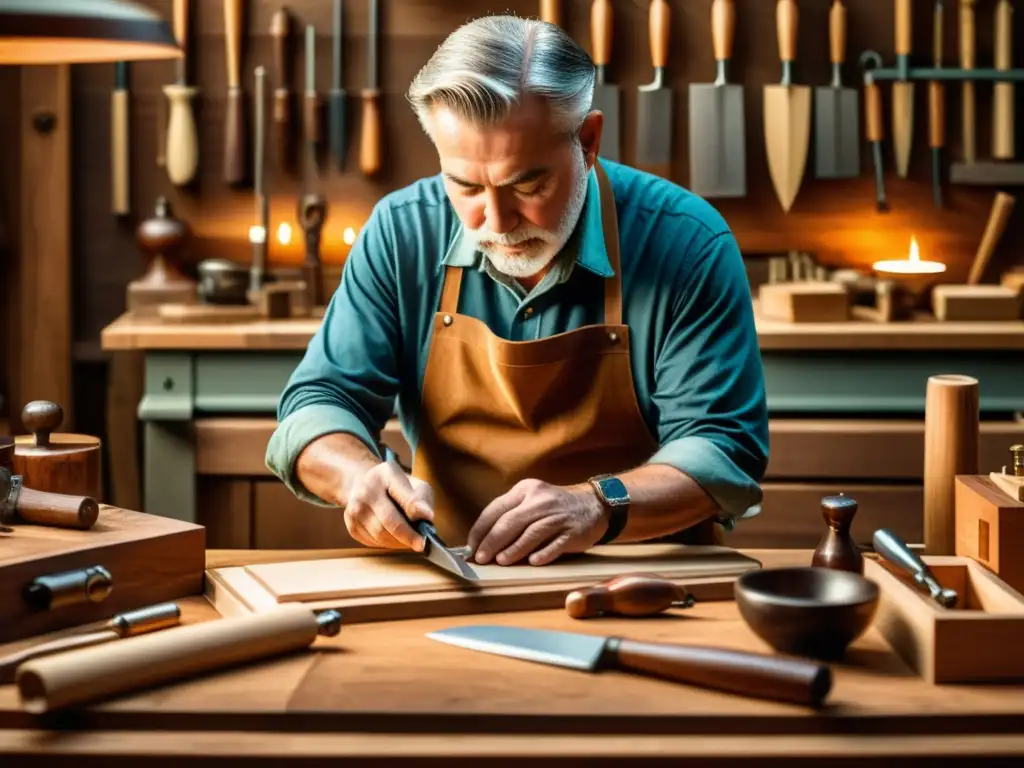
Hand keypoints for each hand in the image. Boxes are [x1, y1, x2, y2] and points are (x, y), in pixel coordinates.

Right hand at [343, 458, 434, 550]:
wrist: (362, 485)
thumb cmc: (396, 486)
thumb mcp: (413, 483)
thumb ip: (422, 497)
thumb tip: (426, 516)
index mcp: (385, 475)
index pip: (402, 495)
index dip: (416, 509)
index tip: (428, 520)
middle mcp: (366, 491)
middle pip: (390, 521)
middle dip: (408, 536)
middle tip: (421, 544)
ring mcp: (354, 509)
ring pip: (381, 536)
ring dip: (399, 542)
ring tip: (410, 538)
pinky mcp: (351, 525)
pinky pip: (374, 542)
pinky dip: (388, 544)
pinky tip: (394, 537)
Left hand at [467, 479, 608, 566]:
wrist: (593, 504)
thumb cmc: (554, 507)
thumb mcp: (532, 500)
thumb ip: (510, 515)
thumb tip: (483, 541)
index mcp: (526, 490)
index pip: (496, 509)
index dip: (480, 530)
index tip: (471, 547)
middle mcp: (541, 500)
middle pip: (510, 522)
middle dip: (492, 542)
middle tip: (481, 558)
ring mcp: (558, 516)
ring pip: (531, 534)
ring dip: (513, 549)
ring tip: (501, 561)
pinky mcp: (573, 531)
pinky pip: (555, 544)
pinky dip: (543, 554)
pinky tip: (533, 562)